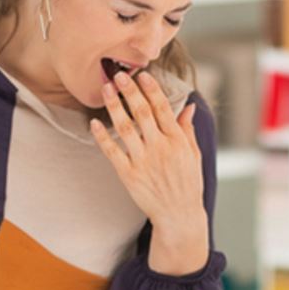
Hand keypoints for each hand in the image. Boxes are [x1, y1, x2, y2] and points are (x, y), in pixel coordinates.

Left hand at [90, 70, 208, 274]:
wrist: (178, 215)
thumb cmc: (187, 184)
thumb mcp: (194, 155)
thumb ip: (187, 129)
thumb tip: (188, 106)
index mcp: (177, 141)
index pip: (162, 108)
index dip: (151, 89)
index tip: (142, 75)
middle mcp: (160, 148)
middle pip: (142, 113)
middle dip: (130, 91)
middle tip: (119, 74)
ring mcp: (143, 161)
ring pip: (126, 128)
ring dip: (114, 106)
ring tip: (107, 90)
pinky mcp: (129, 175)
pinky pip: (112, 151)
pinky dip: (103, 136)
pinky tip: (95, 123)